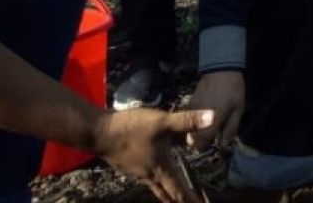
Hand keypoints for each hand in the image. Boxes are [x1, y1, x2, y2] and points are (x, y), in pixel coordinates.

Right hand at [94, 108, 214, 202]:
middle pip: (167, 195)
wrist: (99, 132)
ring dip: (168, 193)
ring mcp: (137, 172)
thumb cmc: (131, 129)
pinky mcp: (128, 166)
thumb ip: (186, 120)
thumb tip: (213, 117)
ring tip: (177, 194)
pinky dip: (157, 182)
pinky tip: (156, 173)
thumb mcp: (161, 122)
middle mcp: (149, 175)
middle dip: (180, 202)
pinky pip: (147, 179)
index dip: (191, 200)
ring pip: (157, 188)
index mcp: (160, 168)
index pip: (179, 192)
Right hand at [186, 71, 243, 151]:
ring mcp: (192, 109)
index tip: (208, 147)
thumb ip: (231, 128)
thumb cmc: (233, 90)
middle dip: (197, 141)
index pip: (201, 142)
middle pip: (190, 137)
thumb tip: (223, 144)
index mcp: (212, 120)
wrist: (221, 69)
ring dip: (193, 131)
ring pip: (187, 128)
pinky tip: (200, 118)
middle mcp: (198, 116)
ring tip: (203, 129)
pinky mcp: (189, 102)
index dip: (203, 148)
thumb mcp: (238, 110)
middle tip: (206, 139)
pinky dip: (191, 121)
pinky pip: (187, 117)